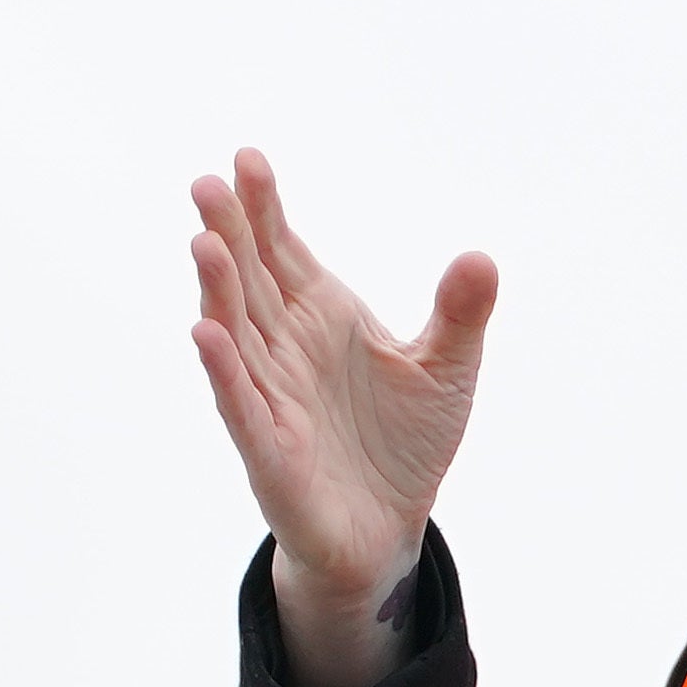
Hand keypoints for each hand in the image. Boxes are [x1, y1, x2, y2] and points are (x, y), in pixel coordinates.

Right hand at [186, 148, 496, 686]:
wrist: (387, 527)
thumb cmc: (404, 441)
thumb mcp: (446, 371)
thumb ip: (460, 316)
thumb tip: (481, 259)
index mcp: (320, 316)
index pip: (284, 251)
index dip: (264, 207)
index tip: (248, 159)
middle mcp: (284, 346)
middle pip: (249, 280)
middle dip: (230, 234)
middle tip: (207, 183)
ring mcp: (270, 394)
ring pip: (235, 334)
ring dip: (218, 291)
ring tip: (204, 243)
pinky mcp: (269, 448)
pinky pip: (241, 404)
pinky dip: (224, 370)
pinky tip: (206, 333)